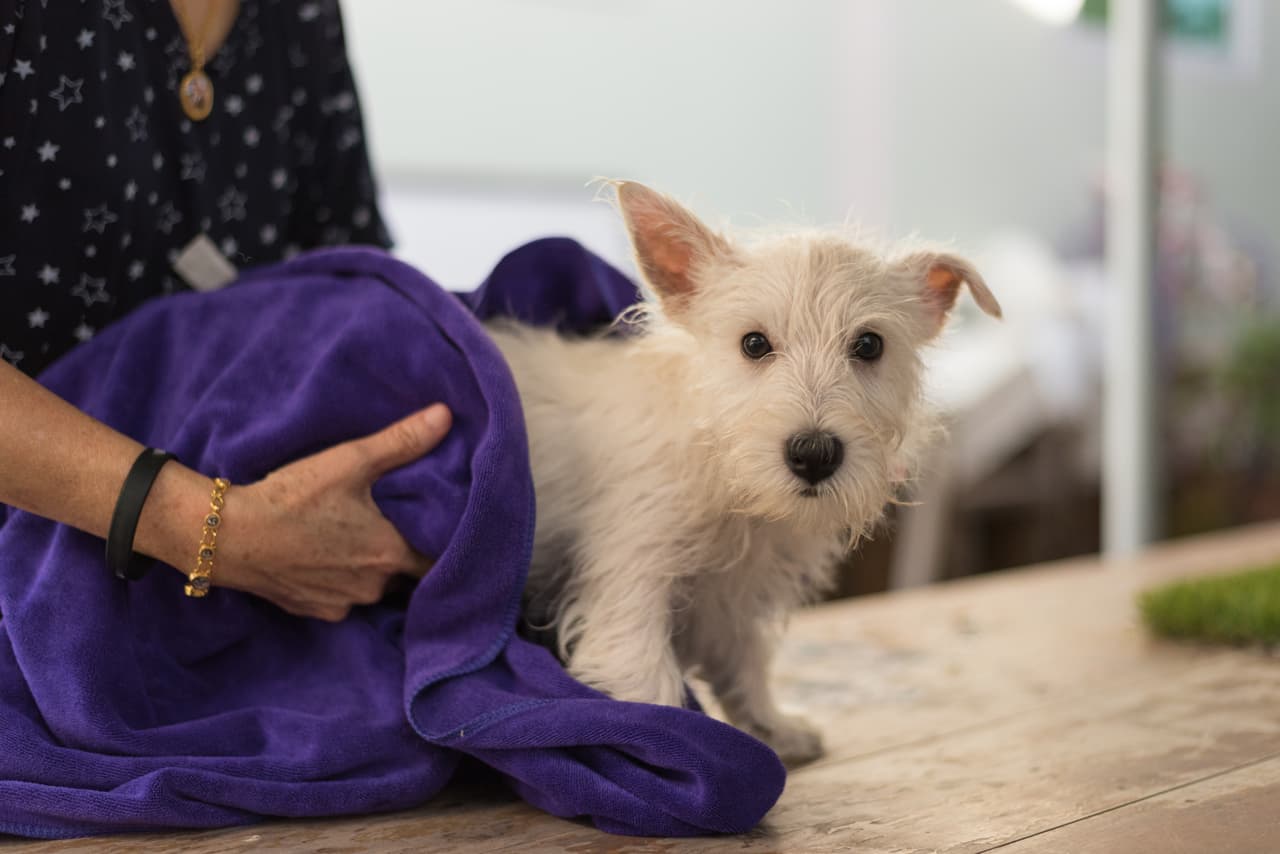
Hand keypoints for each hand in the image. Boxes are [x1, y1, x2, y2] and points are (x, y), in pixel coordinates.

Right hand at [213, 404, 452, 620]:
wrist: (228, 535)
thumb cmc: (292, 498)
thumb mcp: (350, 461)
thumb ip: (402, 441)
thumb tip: (446, 415)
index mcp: (391, 554)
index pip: (437, 558)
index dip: (440, 543)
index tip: (439, 526)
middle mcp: (373, 588)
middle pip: (406, 576)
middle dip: (404, 555)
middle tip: (397, 527)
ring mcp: (342, 604)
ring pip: (373, 588)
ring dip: (371, 570)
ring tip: (360, 540)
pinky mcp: (313, 611)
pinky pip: (342, 599)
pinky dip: (341, 582)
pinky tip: (328, 557)